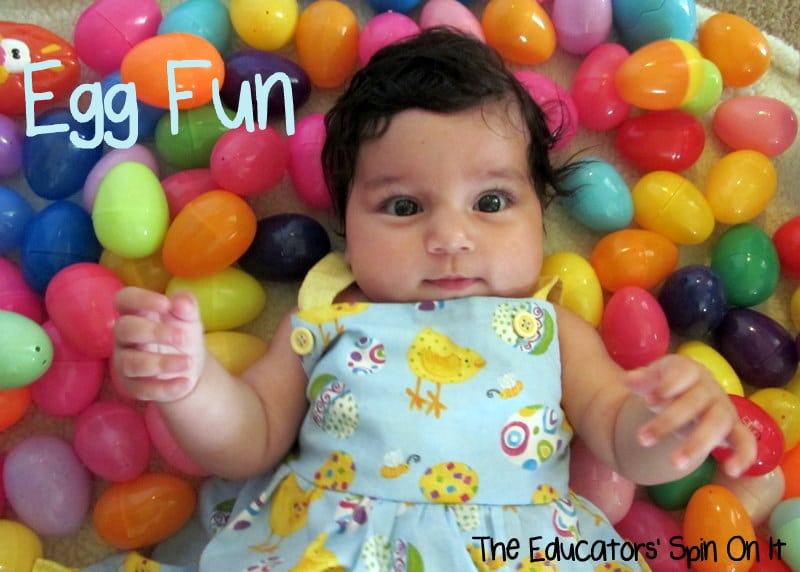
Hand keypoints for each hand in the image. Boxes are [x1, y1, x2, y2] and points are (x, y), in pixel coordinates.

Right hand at [112, 287, 205, 401]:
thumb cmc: (182, 336)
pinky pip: (142, 390)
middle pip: (124, 329)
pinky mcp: (132, 387)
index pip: (124, 299)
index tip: (166, 304)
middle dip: (154, 332)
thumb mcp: (190, 319)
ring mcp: (125, 363)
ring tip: (188, 362)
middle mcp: (125, 338)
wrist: (189, 369)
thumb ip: (186, 306)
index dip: (140, 299)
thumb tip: (180, 302)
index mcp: (136, 313)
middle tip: (183, 337)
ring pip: (131, 363)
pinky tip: (185, 382)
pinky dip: (165, 388)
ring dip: (161, 363)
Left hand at [625, 354, 756, 477]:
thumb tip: (629, 380)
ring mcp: (724, 409)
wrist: (687, 394)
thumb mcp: (651, 379)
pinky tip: (732, 472)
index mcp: (689, 371)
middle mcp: (710, 389)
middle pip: (694, 403)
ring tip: (675, 464)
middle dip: (668, 421)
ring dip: (697, 444)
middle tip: (642, 439)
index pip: (683, 373)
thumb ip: (641, 380)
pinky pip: (746, 442)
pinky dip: (743, 455)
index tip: (648, 401)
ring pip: (717, 424)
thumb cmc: (667, 385)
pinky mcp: (734, 429)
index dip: (668, 386)